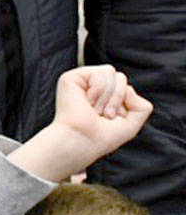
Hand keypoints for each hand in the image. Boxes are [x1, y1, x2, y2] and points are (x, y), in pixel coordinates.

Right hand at [12, 65, 152, 183]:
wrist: (82, 142)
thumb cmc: (101, 138)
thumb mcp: (131, 124)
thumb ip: (143, 107)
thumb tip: (129, 88)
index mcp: (103, 96)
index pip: (125, 85)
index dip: (124, 103)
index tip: (111, 119)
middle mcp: (91, 87)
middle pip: (120, 77)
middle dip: (117, 98)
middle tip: (103, 115)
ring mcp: (81, 81)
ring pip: (110, 72)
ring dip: (107, 96)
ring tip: (94, 110)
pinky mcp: (71, 78)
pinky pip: (99, 73)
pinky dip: (98, 91)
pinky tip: (87, 102)